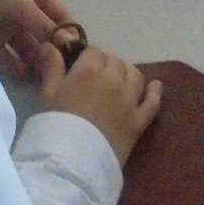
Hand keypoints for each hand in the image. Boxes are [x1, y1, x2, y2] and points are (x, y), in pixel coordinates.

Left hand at [0, 0, 69, 78]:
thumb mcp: (20, 3)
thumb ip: (44, 25)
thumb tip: (70, 43)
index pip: (57, 12)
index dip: (68, 30)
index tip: (78, 53)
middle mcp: (21, 8)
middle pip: (42, 33)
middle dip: (51, 50)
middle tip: (61, 73)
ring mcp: (3, 24)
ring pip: (25, 46)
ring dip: (34, 60)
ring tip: (42, 78)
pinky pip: (5, 55)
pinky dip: (13, 64)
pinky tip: (22, 74)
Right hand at [38, 43, 163, 166]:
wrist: (73, 159)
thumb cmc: (56, 124)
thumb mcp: (48, 93)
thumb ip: (52, 67)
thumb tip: (50, 45)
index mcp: (89, 70)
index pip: (93, 50)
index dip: (87, 57)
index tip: (80, 66)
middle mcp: (113, 79)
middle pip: (115, 61)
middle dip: (106, 64)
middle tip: (96, 76)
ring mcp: (130, 100)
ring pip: (135, 75)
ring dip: (127, 72)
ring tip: (120, 78)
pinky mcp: (139, 120)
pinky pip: (152, 102)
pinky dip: (155, 92)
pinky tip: (155, 86)